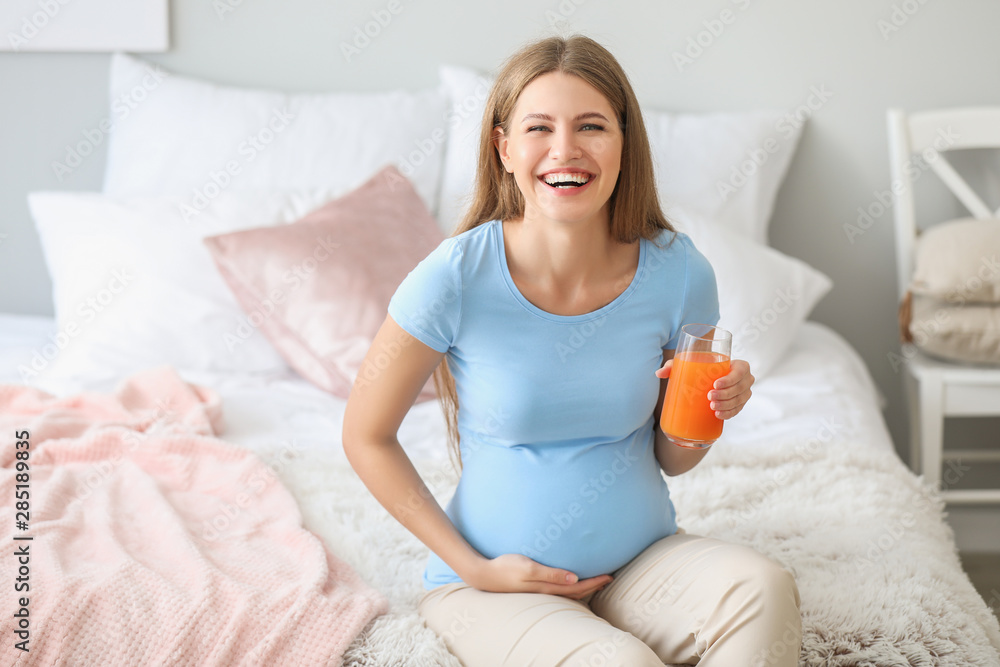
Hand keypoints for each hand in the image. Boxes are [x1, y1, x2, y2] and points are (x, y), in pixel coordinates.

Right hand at [466, 553, 611, 599]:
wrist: (484, 574)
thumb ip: (550, 573)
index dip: (595, 582)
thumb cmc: (505, 568)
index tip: (609, 576)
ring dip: (584, 587)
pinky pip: (558, 589)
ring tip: (595, 580)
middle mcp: (546, 592)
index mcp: (547, 587)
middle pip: (576, 592)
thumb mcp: (528, 567)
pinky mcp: (533, 587)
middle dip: (594, 586)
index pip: (578, 587)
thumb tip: (574, 577)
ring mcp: (539, 591)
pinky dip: (570, 586)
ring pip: (568, 592)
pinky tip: (570, 579)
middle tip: (609, 578)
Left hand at [655, 358, 753, 419]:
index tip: (715, 384)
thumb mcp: (687, 365)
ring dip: (727, 405)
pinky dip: (729, 413)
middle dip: (726, 394)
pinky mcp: (739, 404)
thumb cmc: (700, 369)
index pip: (741, 370)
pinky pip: (738, 410)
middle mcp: (745, 379)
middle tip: (709, 397)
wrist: (708, 381)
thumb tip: (658, 373)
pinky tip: (718, 415)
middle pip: (740, 388)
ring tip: (712, 407)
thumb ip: (673, 366)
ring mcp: (744, 393)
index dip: (731, 378)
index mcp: (738, 365)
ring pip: (740, 400)